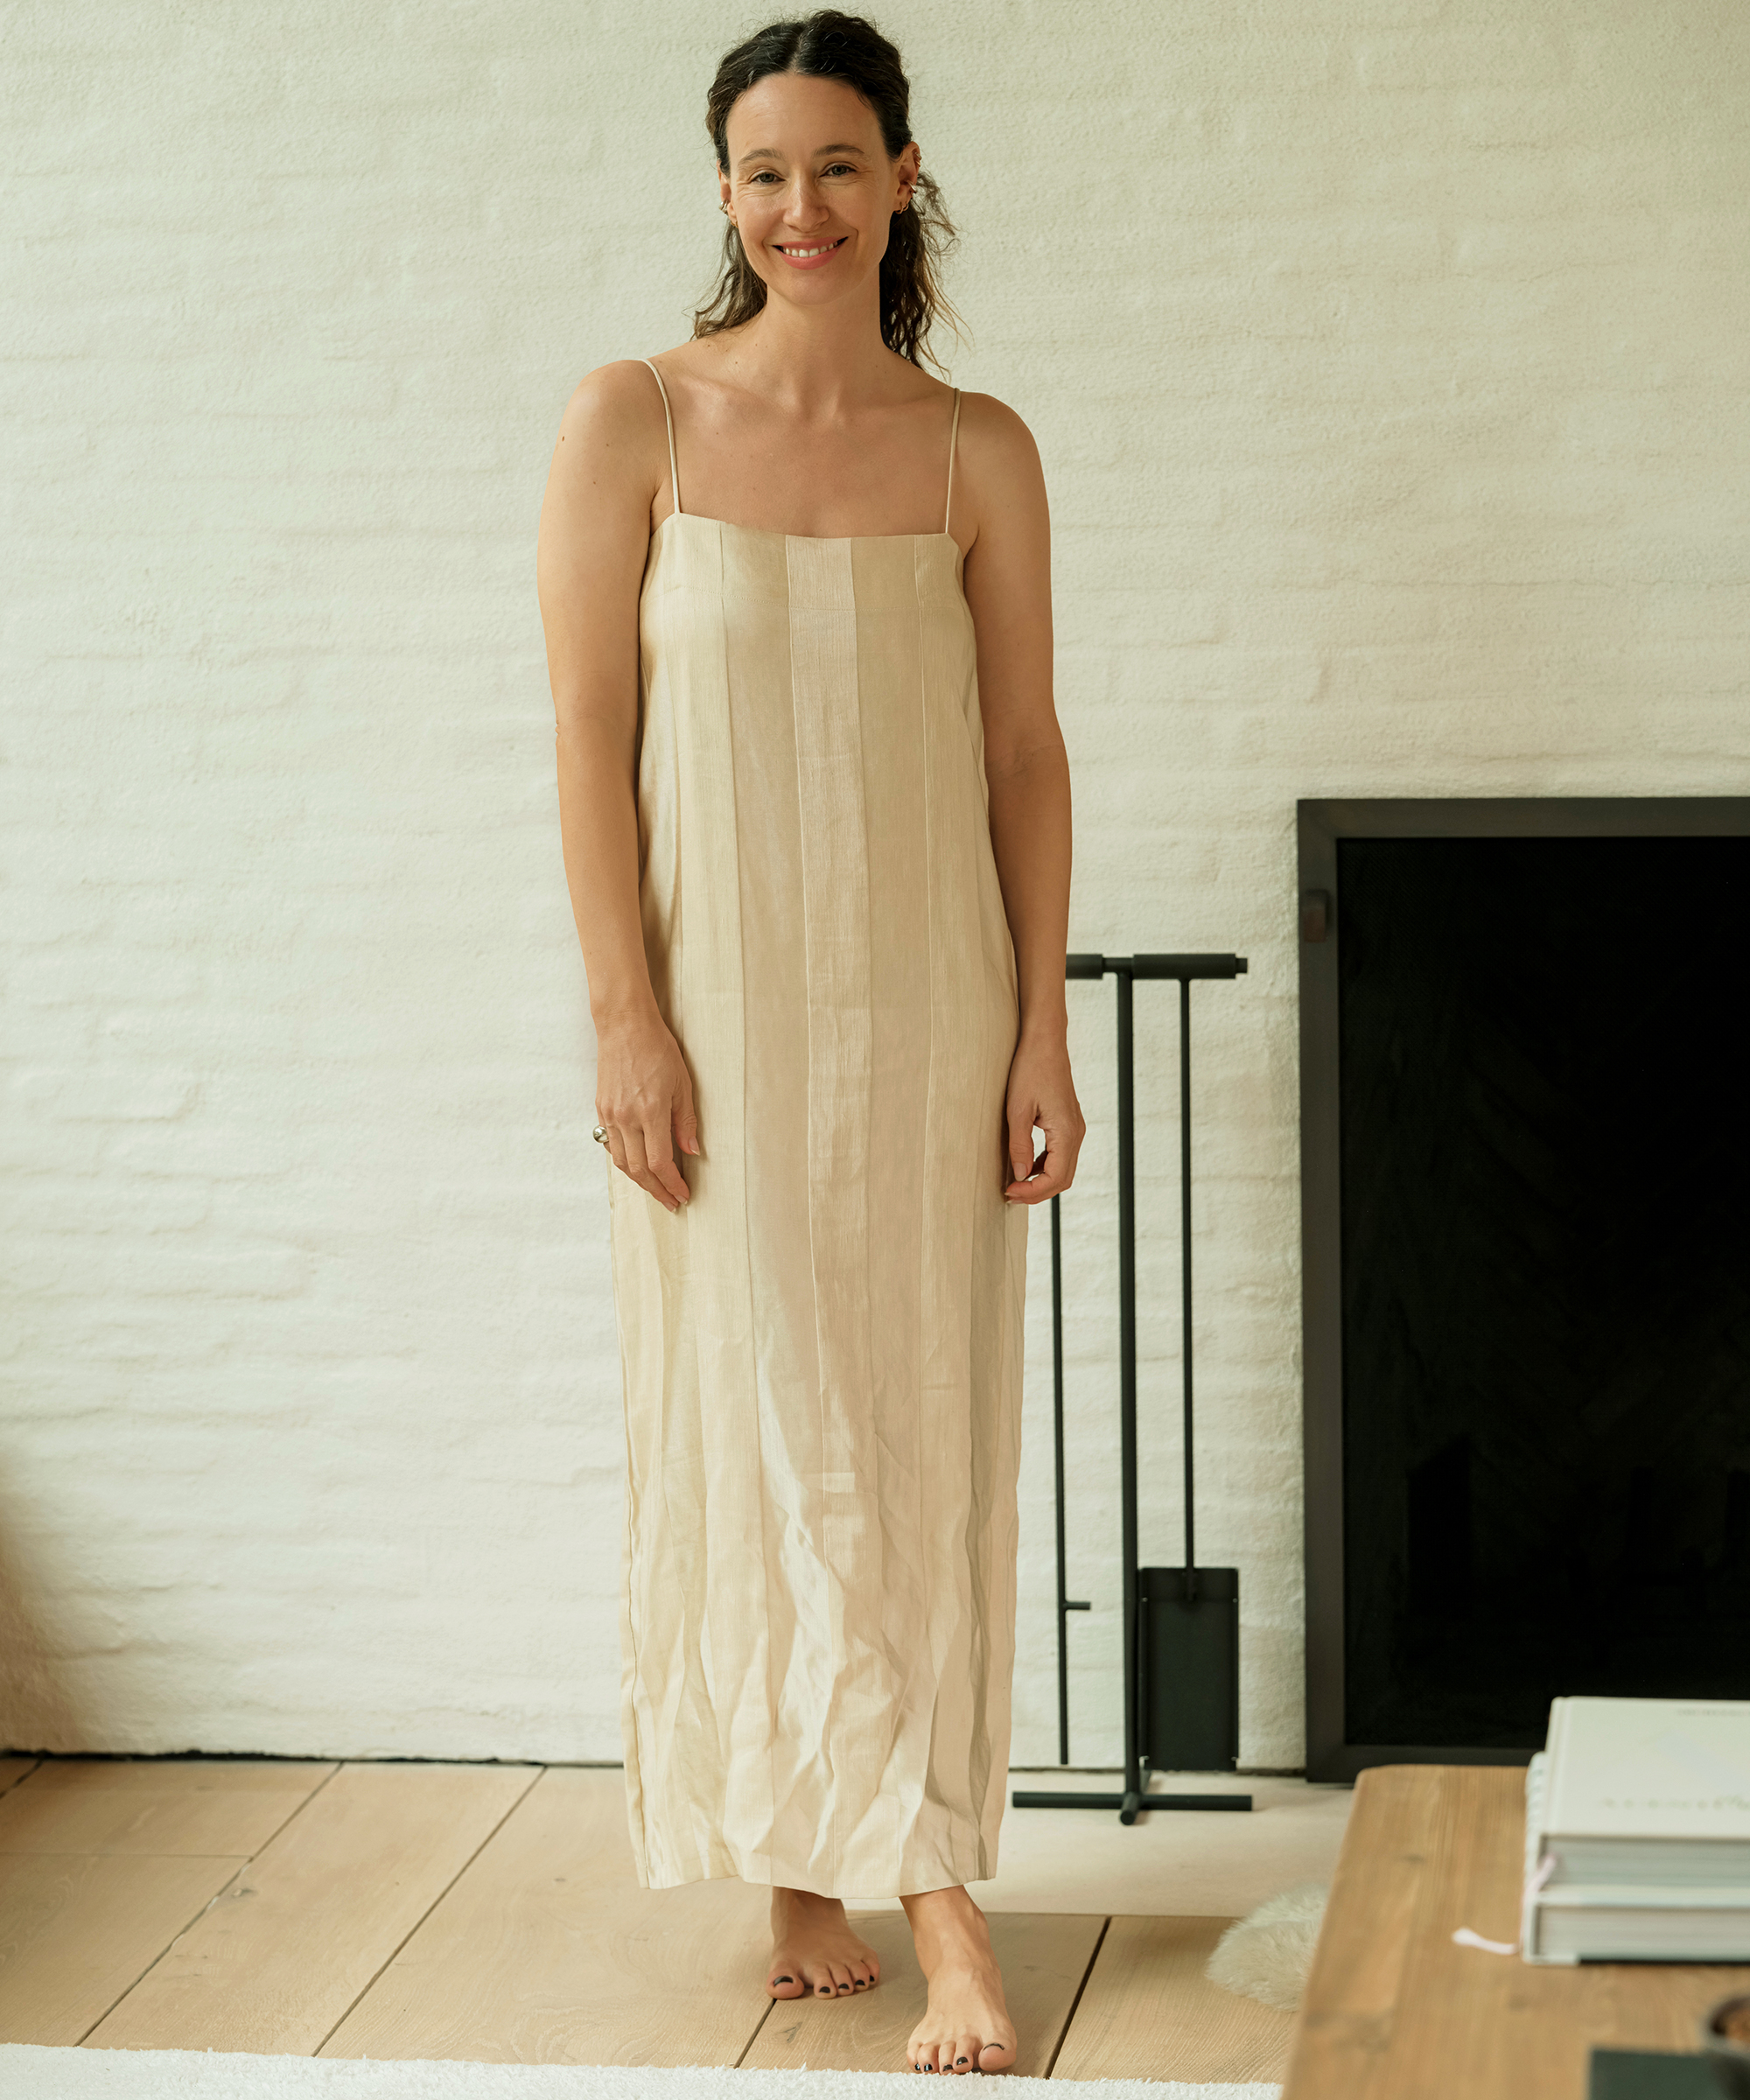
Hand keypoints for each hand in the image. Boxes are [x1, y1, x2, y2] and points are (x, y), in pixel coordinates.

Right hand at [594, 1008, 698, 1212]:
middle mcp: (626, 1118)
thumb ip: (685, 1121)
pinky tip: (637, 1164)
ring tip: (656, 1189)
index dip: (672, 1183)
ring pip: (622, 1162)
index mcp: (650, 1112)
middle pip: (639, 1169)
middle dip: (657, 1190)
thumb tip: (692, 1152)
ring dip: (639, 1180)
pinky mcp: (601, 1109)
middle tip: (671, 1202)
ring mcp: (610, 1114)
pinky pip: (611, 1145)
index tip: (683, 1194)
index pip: (660, 1162)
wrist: (624, 1026)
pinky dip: (625, 1161)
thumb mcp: (682, 1084)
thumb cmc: (657, 1049)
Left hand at [1003, 1029, 1083, 1203]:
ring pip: (1063, 1169)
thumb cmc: (1030, 1070)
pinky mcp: (1068, 1124)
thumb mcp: (1017, 1110)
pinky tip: (1025, 1166)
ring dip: (1041, 1181)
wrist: (1045, 1043)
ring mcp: (1075, 1128)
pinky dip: (1044, 1166)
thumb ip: (1019, 1146)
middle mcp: (1076, 1133)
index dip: (1033, 1192)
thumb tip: (1019, 1176)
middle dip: (1037, 1192)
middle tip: (1010, 1194)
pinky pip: (1060, 1155)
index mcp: (1066, 1132)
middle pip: (1062, 1179)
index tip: (1009, 1192)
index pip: (1055, 1178)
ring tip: (1015, 1184)